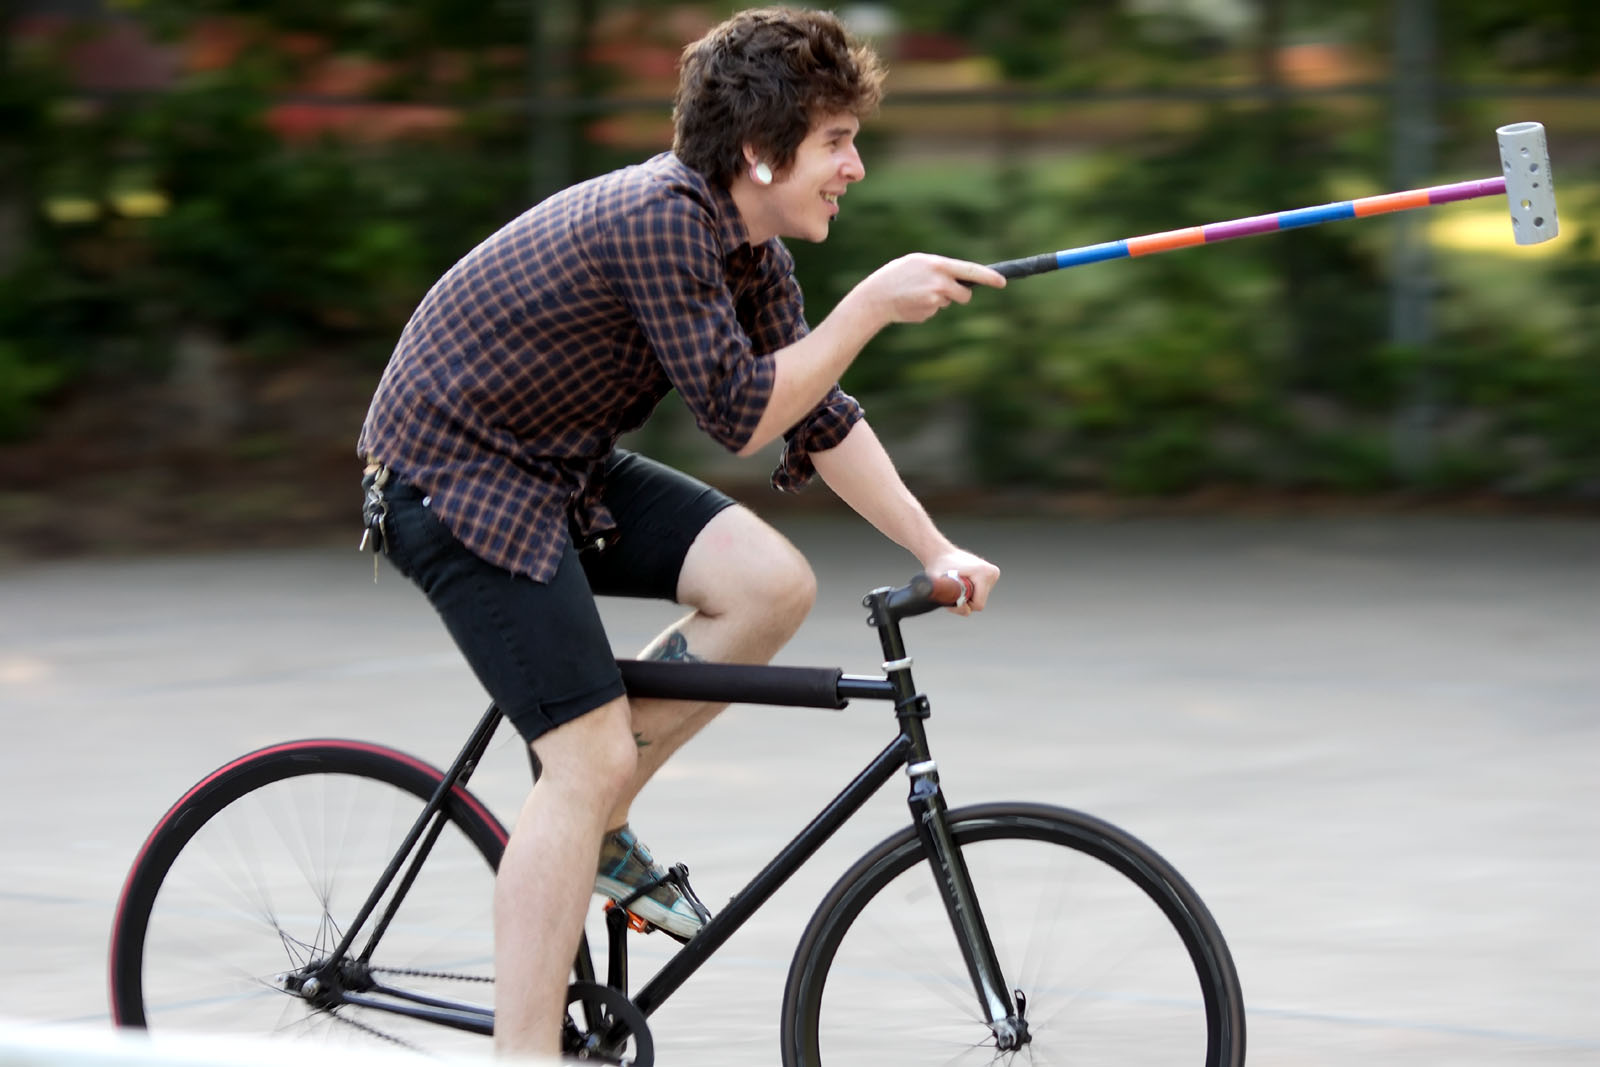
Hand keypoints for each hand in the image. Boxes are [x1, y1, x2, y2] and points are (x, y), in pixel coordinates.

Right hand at [859, 254, 1005, 324]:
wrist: (875, 297)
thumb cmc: (895, 276)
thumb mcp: (917, 263)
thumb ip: (939, 269)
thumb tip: (959, 279)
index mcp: (938, 264)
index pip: (970, 270)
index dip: (989, 277)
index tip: (1002, 282)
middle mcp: (940, 281)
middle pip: (964, 294)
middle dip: (959, 295)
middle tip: (941, 291)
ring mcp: (935, 299)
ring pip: (948, 303)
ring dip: (939, 301)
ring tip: (917, 294)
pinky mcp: (929, 312)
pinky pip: (935, 311)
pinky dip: (926, 309)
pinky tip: (911, 304)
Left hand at [922, 548, 999, 615]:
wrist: (941, 553)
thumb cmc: (938, 567)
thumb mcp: (938, 584)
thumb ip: (947, 598)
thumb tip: (960, 609)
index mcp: (984, 574)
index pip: (978, 605)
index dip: (962, 606)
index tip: (951, 597)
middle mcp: (992, 573)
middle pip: (979, 603)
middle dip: (965, 602)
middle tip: (951, 591)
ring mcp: (993, 574)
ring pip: (980, 598)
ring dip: (967, 597)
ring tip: (956, 586)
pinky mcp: (990, 575)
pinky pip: (980, 593)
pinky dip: (970, 593)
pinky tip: (961, 584)